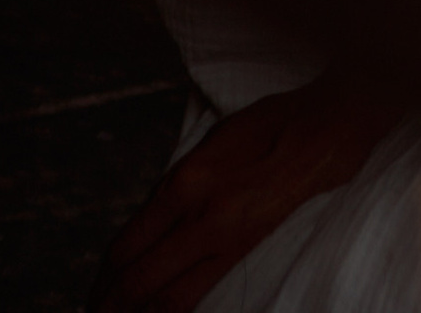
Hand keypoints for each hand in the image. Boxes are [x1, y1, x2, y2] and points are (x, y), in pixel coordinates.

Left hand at [92, 72, 396, 312]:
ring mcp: (226, 239)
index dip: (104, 278)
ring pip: (168, 300)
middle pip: (138, 281)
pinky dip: (176, 312)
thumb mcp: (208, 144)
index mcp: (183, 182)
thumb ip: (179, 184)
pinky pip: (202, 296)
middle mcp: (198, 216)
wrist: (325, 131)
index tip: (95, 293)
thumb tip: (153, 220)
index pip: (127, 246)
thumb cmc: (270, 126)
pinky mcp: (251, 252)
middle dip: (110, 307)